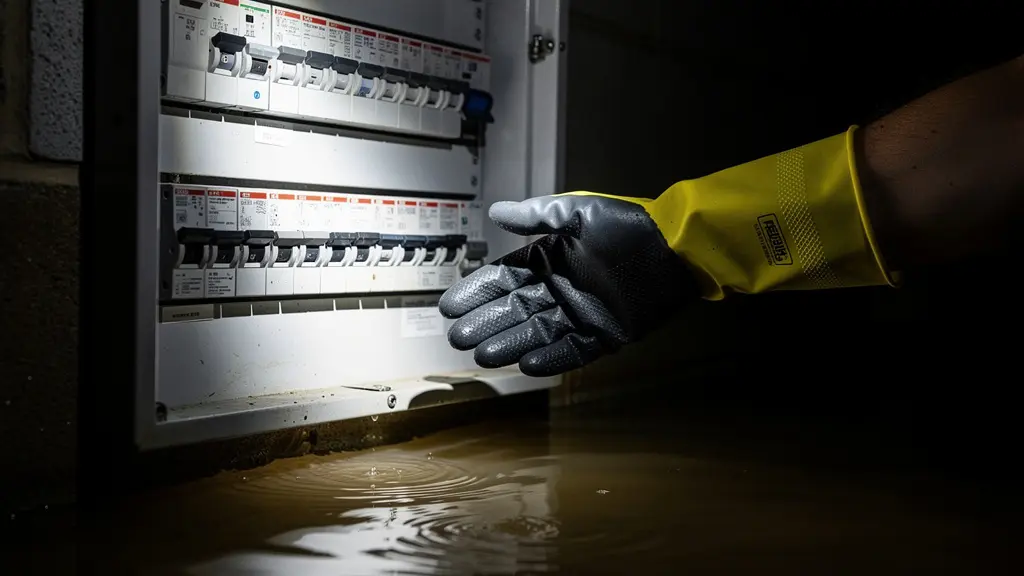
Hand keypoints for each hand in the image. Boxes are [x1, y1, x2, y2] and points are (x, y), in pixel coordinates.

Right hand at [438, 193, 695, 376]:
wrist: (678, 248)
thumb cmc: (630, 224)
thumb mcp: (580, 211)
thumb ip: (537, 215)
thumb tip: (495, 212)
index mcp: (551, 258)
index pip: (505, 278)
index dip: (478, 291)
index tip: (449, 305)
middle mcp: (561, 288)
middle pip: (515, 309)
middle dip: (485, 322)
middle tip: (456, 336)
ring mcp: (581, 314)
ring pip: (537, 333)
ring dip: (509, 343)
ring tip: (480, 354)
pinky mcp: (604, 336)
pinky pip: (572, 351)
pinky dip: (550, 358)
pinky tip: (524, 365)